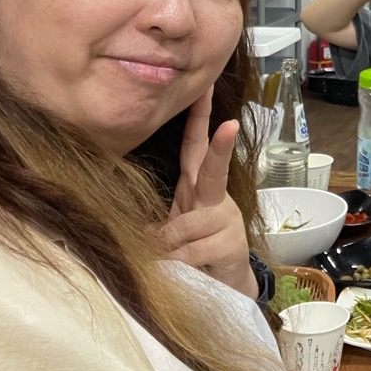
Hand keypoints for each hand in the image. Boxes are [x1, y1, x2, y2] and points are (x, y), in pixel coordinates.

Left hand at [155, 88, 257, 298]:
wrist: (224, 283)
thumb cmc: (193, 248)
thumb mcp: (170, 228)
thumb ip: (156, 220)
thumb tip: (139, 228)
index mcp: (196, 186)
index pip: (196, 147)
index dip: (199, 118)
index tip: (203, 88)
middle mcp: (214, 197)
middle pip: (214, 169)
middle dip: (220, 147)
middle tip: (228, 125)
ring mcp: (226, 219)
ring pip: (185, 227)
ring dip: (167, 246)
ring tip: (168, 258)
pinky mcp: (232, 244)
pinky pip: (190, 252)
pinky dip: (177, 264)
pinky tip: (182, 268)